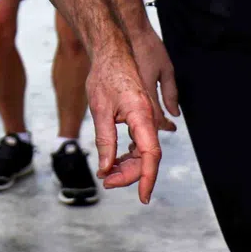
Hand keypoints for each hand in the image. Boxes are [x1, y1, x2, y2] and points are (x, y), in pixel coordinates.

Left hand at [85, 44, 163, 202]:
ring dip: (128, 166)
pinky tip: (114, 161)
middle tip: (106, 182)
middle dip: (129, 174)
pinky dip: (128, 155)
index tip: (143, 197)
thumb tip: (106, 168)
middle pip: (146, 157)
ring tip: (107, 174)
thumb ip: (105, 141)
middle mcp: (148, 118)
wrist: (110, 53)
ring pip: (143, 151)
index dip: (147, 178)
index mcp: (142, 116)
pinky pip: (139, 142)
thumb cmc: (105, 76)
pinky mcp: (139, 117)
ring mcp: (145, 118)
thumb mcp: (100, 110)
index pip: (150, 154)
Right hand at [127, 22, 179, 131]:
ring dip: (139, 121)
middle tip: (162, 125)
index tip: (171, 126)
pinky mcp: (106, 90)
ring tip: (149, 121)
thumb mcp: (166, 69)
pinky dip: (128, 111)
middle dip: (152, 127)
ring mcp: (116, 94)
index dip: (165, 126)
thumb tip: (174, 112)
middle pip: (141, 123)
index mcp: (145, 93)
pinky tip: (133, 108)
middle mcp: (130, 97)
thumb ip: (171, 93)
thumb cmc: (146, 46)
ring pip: (128, 116)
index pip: (157, 120)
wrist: (126, 30)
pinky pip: (118, 108)